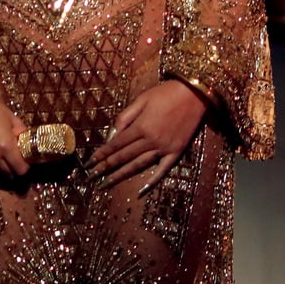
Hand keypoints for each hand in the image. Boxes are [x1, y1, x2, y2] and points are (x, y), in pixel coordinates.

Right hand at [0, 86, 29, 178]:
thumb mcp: (13, 120)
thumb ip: (22, 136)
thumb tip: (29, 148)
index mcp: (5, 146)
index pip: (21, 170)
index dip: (25, 167)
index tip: (24, 162)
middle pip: (9, 176)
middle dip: (14, 169)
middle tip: (13, 160)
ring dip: (0, 170)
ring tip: (0, 157)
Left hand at [89, 80, 205, 190]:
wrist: (195, 93)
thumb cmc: (166, 93)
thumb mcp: (142, 99)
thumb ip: (125, 117)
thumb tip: (112, 134)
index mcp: (140, 126)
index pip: (116, 144)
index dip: (102, 154)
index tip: (89, 163)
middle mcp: (150, 140)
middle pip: (124, 157)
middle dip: (106, 168)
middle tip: (92, 178)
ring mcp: (164, 148)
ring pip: (139, 165)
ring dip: (121, 175)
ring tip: (107, 184)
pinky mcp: (176, 152)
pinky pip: (163, 169)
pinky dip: (152, 181)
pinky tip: (141, 190)